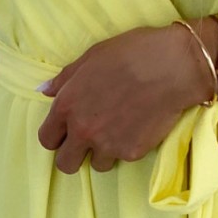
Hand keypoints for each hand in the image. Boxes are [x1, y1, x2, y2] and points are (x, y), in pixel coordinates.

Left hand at [37, 21, 217, 173]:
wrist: (173, 67)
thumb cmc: (132, 53)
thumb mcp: (92, 56)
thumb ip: (65, 78)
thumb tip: (44, 90)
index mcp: (67, 106)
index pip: (46, 139)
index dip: (56, 136)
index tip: (67, 131)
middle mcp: (83, 130)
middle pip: (65, 164)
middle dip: (74, 155)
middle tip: (88, 141)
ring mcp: (108, 144)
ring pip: (96, 165)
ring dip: (103, 152)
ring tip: (118, 130)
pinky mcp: (132, 152)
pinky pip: (122, 157)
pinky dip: (127, 147)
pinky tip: (137, 126)